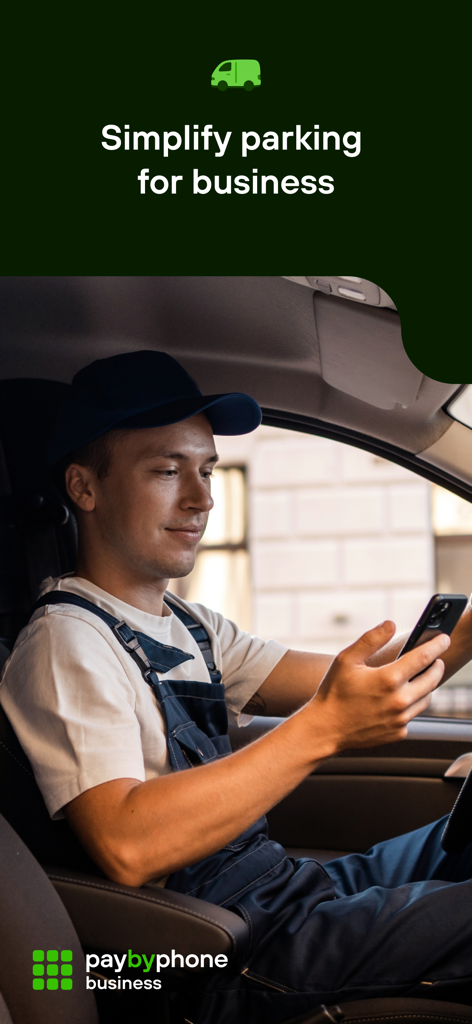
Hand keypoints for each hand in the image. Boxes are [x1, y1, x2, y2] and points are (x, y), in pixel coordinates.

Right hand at [307, 620, 449, 753]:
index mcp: (388, 679)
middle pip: (432, 679)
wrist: (326, 729)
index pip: (423, 658)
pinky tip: (399, 698)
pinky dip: (411, 704)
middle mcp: (399, 701)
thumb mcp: (347, 659)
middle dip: (437, 665)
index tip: (444, 639)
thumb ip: (371, 639)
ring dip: (427, 685)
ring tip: (419, 677)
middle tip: (436, 658)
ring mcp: (400, 719)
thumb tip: (390, 624)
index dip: (437, 646)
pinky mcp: (398, 732)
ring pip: (426, 698)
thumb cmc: (334, 692)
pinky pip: (413, 715)